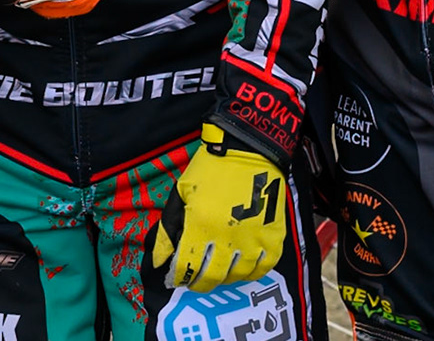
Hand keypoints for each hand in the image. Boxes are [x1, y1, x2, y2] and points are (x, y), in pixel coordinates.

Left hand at [150, 124, 287, 290]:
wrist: (249, 151)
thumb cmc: (210, 170)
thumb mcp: (181, 194)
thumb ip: (169, 229)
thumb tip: (159, 261)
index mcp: (200, 224)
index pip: (187, 266)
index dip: (179, 277)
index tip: (175, 278)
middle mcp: (227, 237)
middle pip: (212, 277)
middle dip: (199, 283)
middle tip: (194, 279)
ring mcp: (253, 240)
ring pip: (237, 276)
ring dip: (223, 278)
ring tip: (216, 270)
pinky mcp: (274, 239)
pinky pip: (262, 269)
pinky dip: (249, 273)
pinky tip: (240, 266)